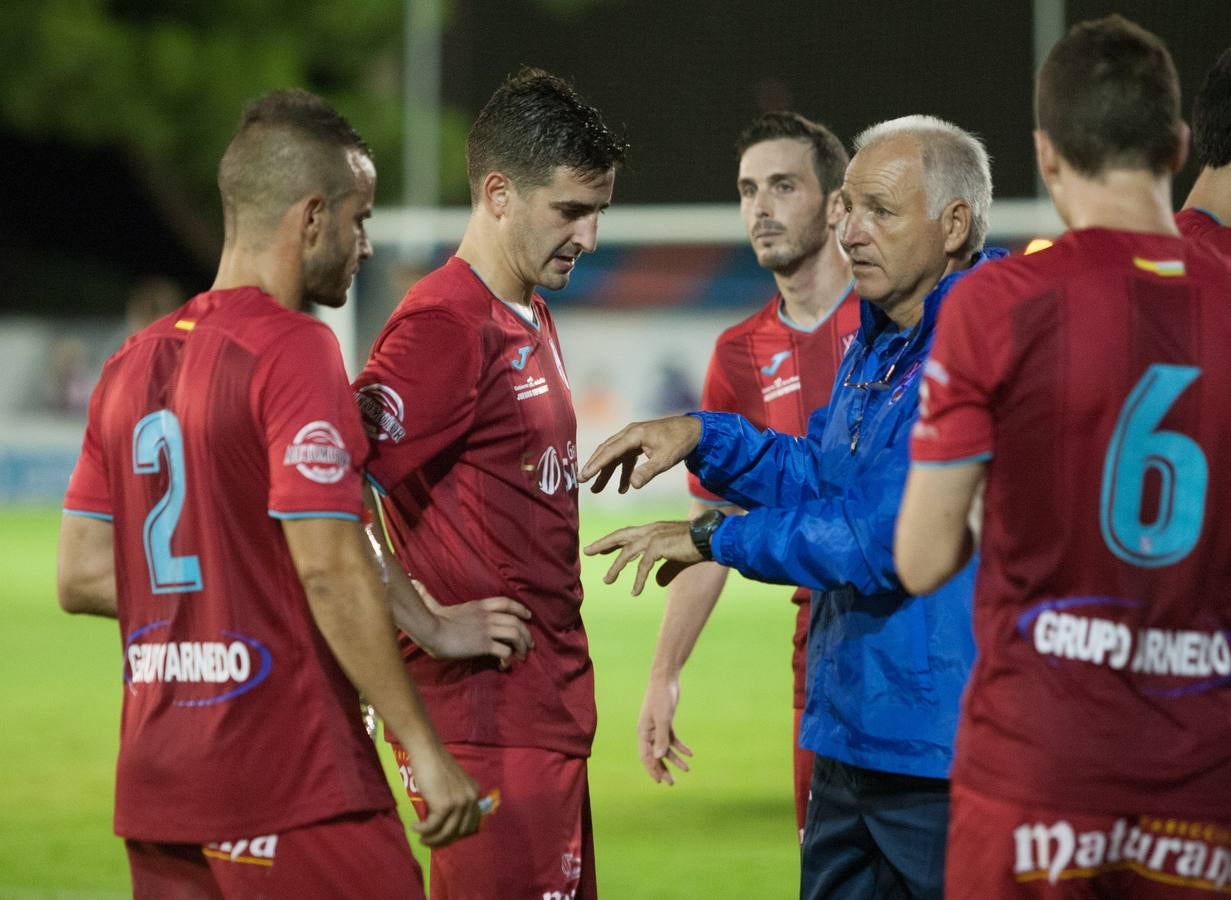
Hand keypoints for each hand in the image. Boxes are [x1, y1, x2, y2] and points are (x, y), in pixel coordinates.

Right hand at [406, 743, 482, 847]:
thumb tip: (446, 825)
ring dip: (432, 839)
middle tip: (430, 841)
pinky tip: (414, 826)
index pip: (470, 824)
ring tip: (421, 839)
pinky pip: (432, 827)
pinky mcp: (444, 806)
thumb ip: (455, 800)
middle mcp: (471, 799)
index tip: (443, 837)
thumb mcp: (453, 785)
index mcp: (475, 794)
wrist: (427, 752)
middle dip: (444, 840)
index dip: (456, 834)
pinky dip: (422, 830)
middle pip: (459, 831)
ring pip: (446, 832)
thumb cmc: (436, 765)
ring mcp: (459, 803)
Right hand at [414, 580, 533, 665]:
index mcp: (479, 606)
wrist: (430, 630)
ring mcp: (487, 629)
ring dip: (521, 647)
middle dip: (526, 634)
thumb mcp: (433, 604)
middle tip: (529, 645)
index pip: (506, 602)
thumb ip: (428, 595)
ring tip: (521, 657)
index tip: (528, 616)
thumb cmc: (431, 620)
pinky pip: (505, 651)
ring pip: (515, 634)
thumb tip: (415, 582)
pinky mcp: (484, 644)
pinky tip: (504, 665)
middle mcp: (487, 616)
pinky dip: (508, 659)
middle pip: (516, 621)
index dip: (520, 609)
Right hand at [580, 416, 701, 493]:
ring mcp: (634, 437)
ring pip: (615, 455)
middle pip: (607, 451)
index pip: (610, 451)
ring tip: (596, 490)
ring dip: (607, 472)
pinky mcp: (640, 442)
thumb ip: (647, 472)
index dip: (595, 465)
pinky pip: (626, 458)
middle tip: (582, 481)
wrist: (695, 430)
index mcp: (634, 435)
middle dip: (594, 467)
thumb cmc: (680, 443)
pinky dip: (622, 471)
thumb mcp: (665, 460)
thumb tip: (631, 485)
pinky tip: (623, 488)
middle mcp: (630, 433)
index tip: (583, 476)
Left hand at [584, 521, 700, 595]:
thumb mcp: (676, 559)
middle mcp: (650, 530)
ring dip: (616, 567)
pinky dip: (638, 579)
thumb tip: (656, 582)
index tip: (599, 548)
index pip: (627, 533)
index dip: (613, 541)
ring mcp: (654, 537)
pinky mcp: (659, 547)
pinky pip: (644, 566)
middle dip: (603, 544)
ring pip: (627, 553)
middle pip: (620, 536)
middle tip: (587, 551)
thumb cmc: (696, 546)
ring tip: (607, 580)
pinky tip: (635, 591)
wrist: (710, 539)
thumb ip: (665, 570)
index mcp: (653, 529)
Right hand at [638, 676, 692, 784]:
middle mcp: (648, 732)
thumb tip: (659, 758)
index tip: (661, 782)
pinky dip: (680, 746)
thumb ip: (661, 739)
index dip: (653, 770)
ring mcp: (657, 727)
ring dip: (675, 760)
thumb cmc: (661, 698)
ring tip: (687, 769)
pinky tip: (690, 753)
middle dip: (663, 770)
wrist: (665, 679)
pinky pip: (672, 739)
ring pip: (665, 749)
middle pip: (655, 755)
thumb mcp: (663, 719)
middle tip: (672, 783)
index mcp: (643, 732)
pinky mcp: (666, 722)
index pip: (646, 756)